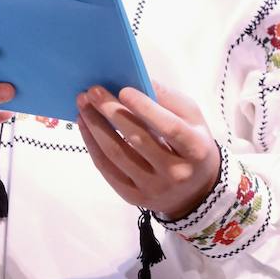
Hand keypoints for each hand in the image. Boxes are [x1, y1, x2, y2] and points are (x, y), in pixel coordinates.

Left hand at [76, 81, 219, 218]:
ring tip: (83, 106)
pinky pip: (108, 170)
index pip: (170, 127)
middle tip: (93, 92)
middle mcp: (176, 173)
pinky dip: (93, 146)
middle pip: (138, 140)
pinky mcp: (133, 197)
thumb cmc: (193, 144)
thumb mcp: (193, 119)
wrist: (195, 191)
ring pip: (117, 156)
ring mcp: (153, 188)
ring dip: (95, 128)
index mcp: (196, 149)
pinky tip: (85, 127)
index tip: (123, 90)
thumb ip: (169, 99)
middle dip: (112, 113)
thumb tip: (138, 81)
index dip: (146, 109)